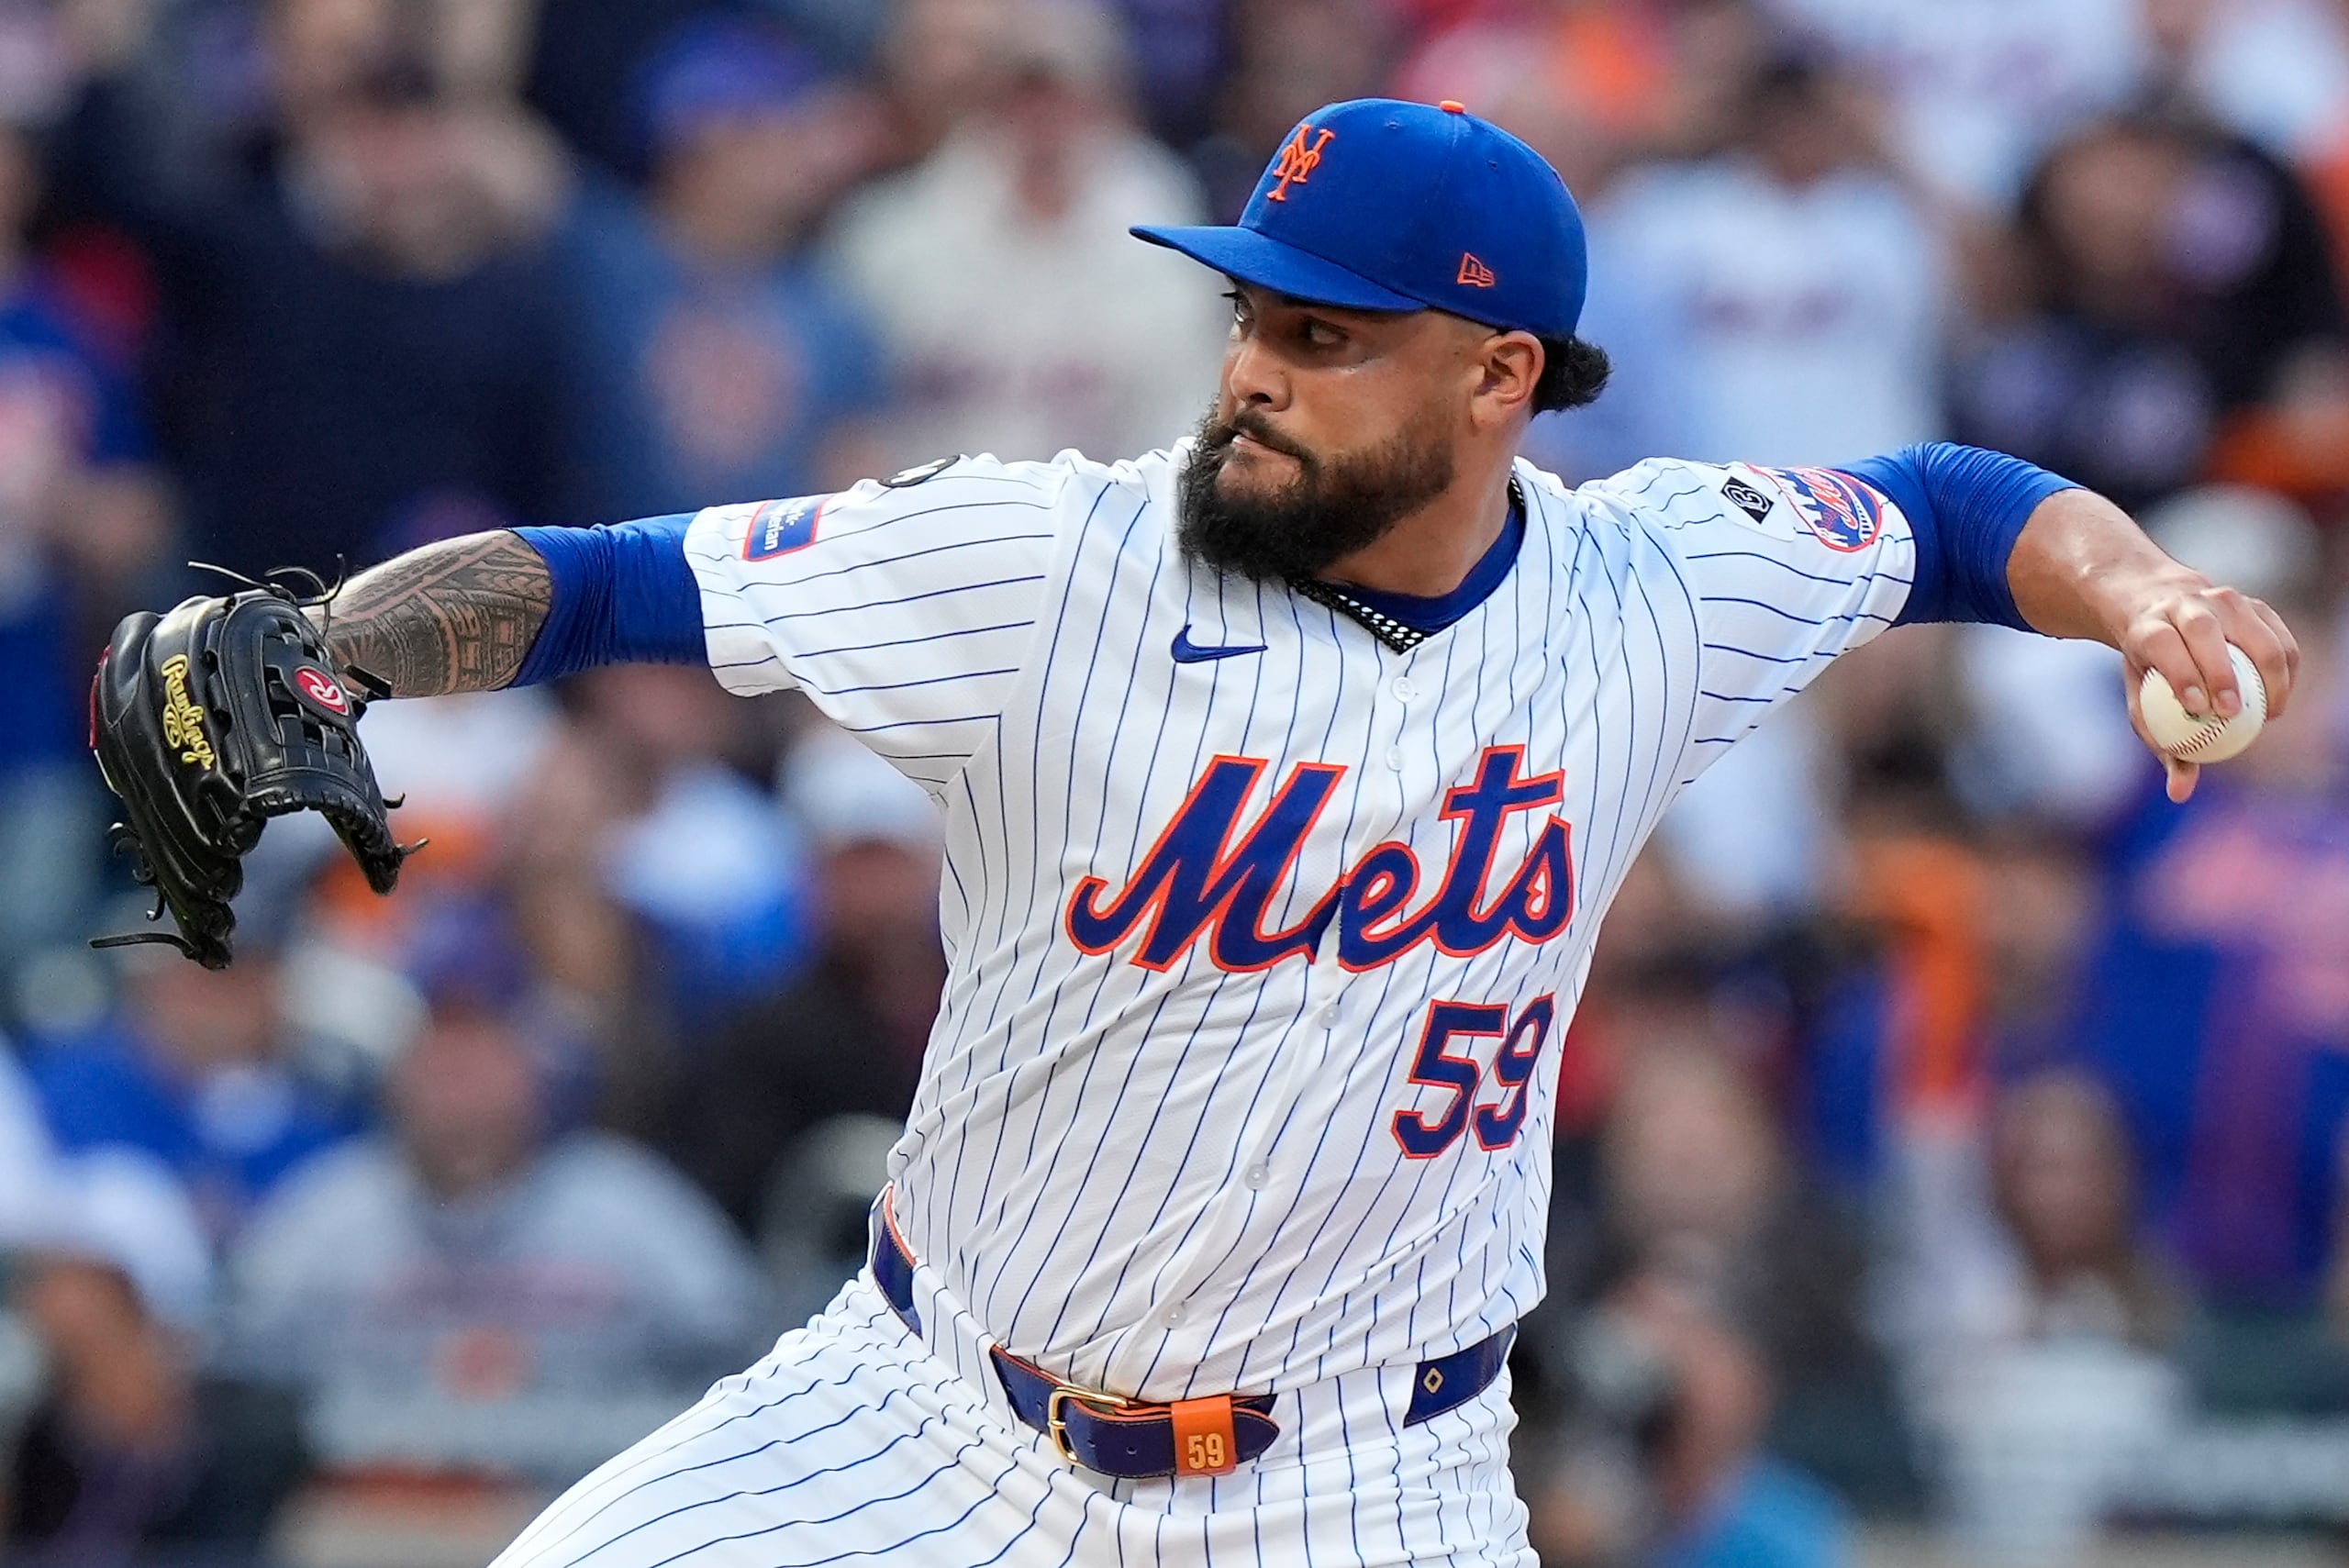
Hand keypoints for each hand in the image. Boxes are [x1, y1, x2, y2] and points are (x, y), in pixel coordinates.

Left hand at [2115, 569, 2298, 801]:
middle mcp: (2184, 605)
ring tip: (2269, 711)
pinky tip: (2280, 698)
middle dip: (2220, 671)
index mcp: (2149, 625)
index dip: (2181, 673)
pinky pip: (2280, 638)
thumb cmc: (2152, 667)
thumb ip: (2160, 742)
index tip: (2197, 708)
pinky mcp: (2255, 605)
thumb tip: (2179, 793)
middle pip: (2203, 630)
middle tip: (2232, 712)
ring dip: (2268, 672)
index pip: (2163, 643)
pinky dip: (2287, 668)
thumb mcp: (2141, 699)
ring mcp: (2222, 599)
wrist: (2164, 610)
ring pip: (2253, 631)